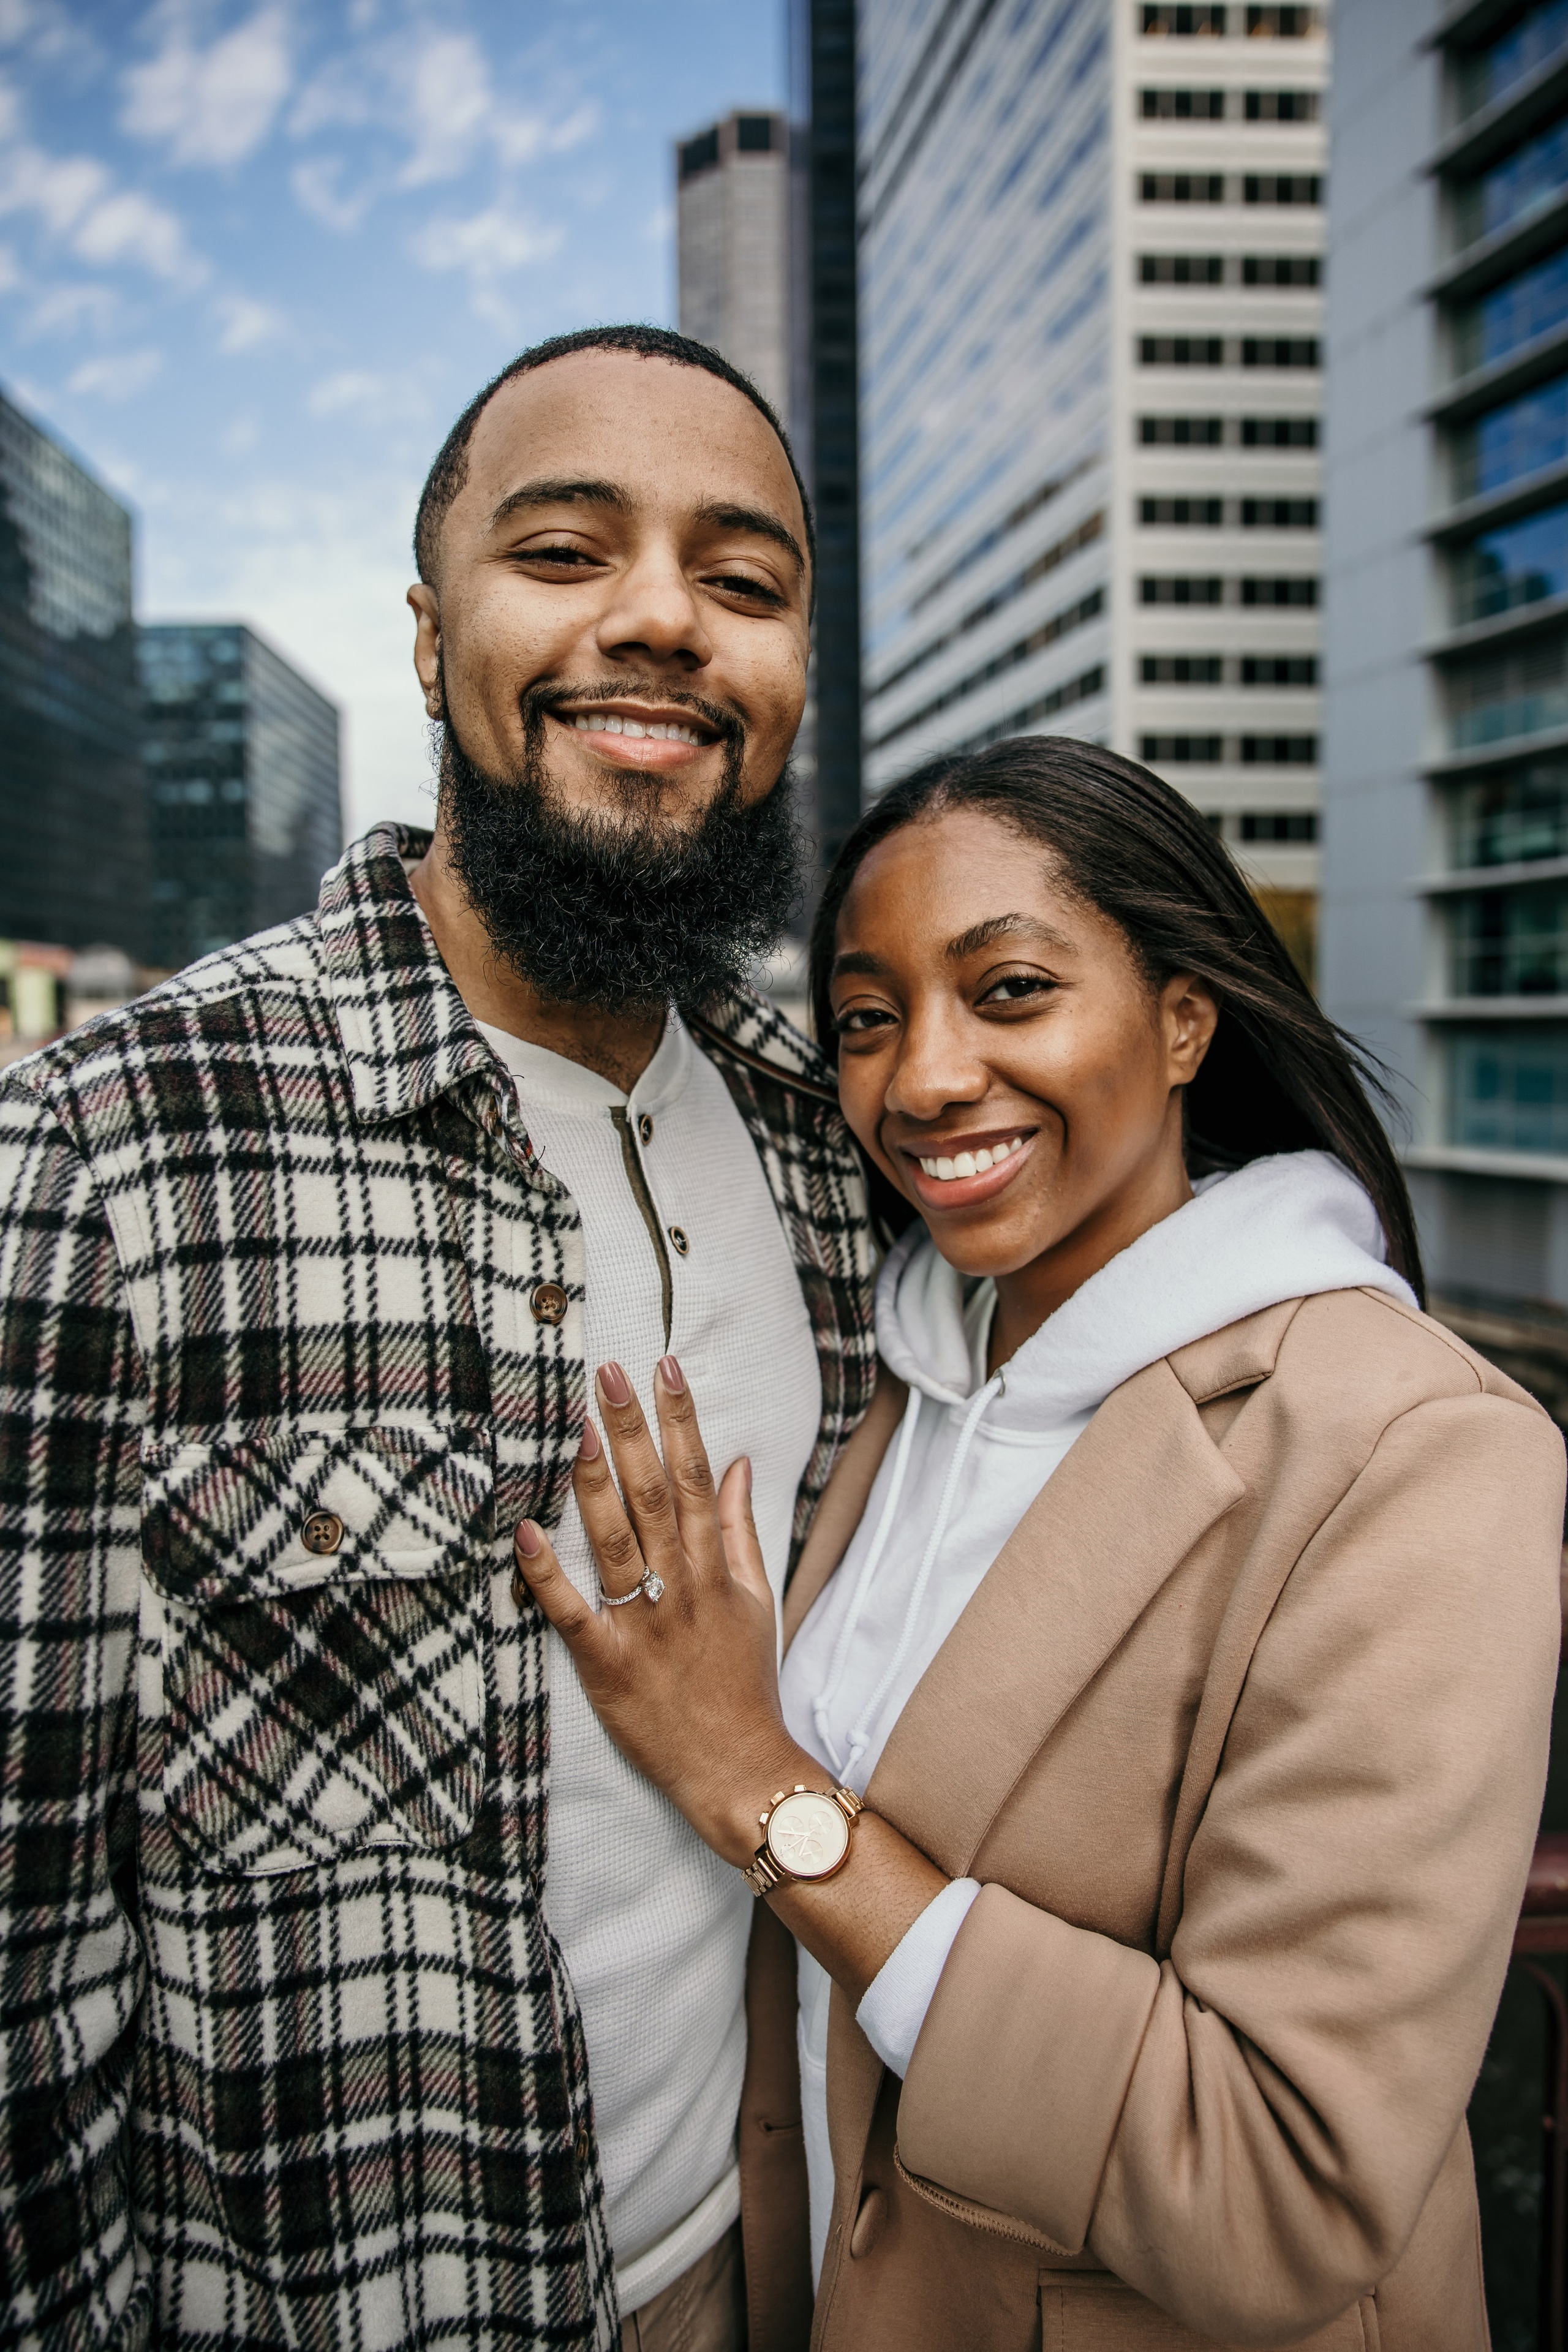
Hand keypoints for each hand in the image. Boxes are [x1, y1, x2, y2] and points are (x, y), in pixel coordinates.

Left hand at [512, 1355, 816, 1867]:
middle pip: (654, 1494)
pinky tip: (523, 1531)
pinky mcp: (605, 1664)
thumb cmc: (744, 1683)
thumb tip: (737, 1465)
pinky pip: (572, 1612)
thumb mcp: (757, 1600)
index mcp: (713, 1569)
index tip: (663, 1367)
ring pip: (614, 1540)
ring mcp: (642, 1624)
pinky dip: (545, 1573)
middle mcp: (679, 1587)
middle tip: (607, 1372)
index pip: (697, 1477)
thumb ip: (740, 1531)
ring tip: (574, 1425)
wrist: (738, 1770)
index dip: (681, 1419)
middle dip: (632, 1429)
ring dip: (594, 1480)